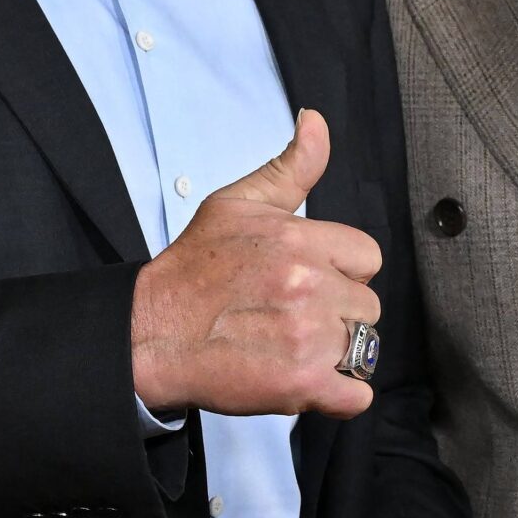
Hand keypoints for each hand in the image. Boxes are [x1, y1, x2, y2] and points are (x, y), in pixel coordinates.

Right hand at [130, 109, 382, 418]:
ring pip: (364, 349)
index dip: (340, 272)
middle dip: (337, 315)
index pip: (366, 257)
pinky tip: (309, 383)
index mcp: (300, 239)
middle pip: (367, 306)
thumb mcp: (237, 204)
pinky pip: (357, 396)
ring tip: (292, 349)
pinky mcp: (301, 383)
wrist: (149, 334)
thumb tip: (315, 121)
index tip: (307, 282)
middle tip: (290, 319)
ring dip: (336, 355)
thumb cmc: (190, 272)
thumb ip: (290, 167)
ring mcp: (308, 336)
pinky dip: (340, 396)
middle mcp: (309, 284)